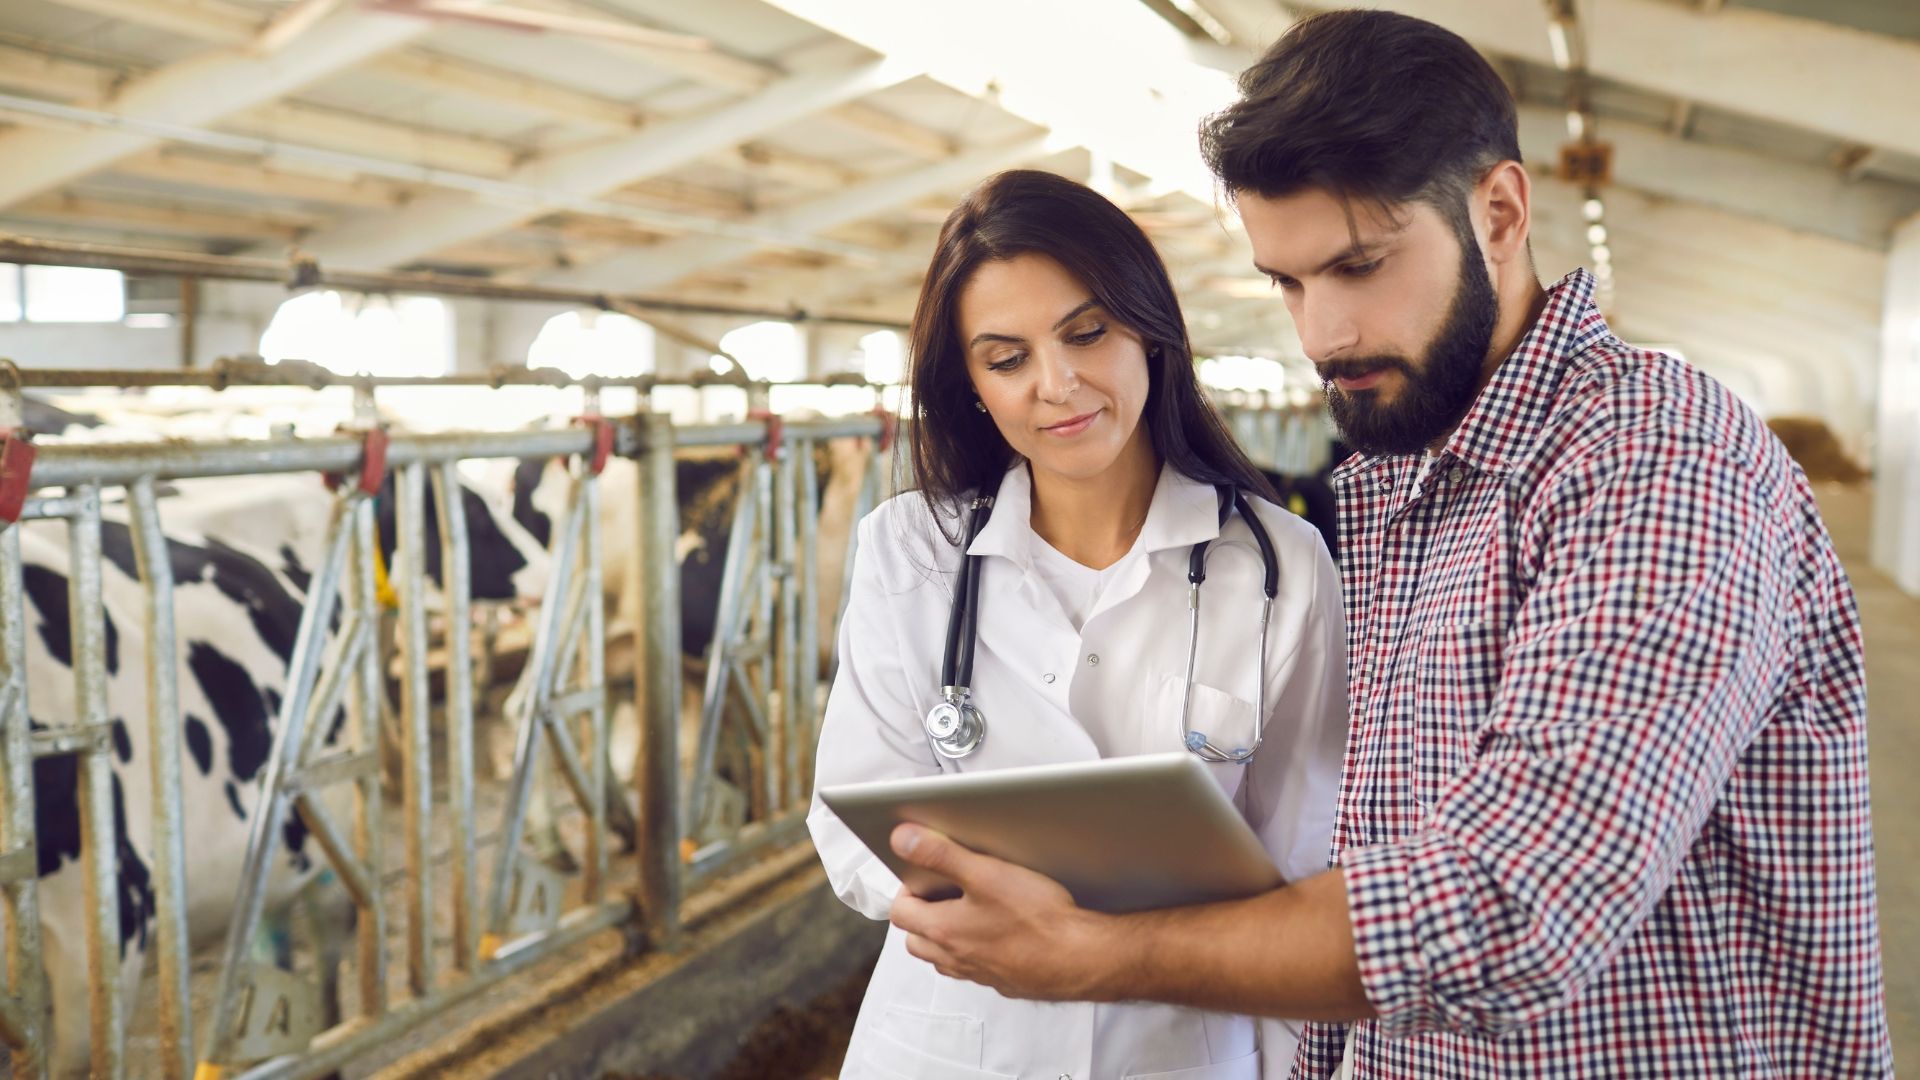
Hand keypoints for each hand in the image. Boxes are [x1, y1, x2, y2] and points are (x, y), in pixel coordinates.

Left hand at [886, 823, 1124, 1000]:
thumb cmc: (1037, 919)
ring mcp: (979, 973)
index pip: (901, 913)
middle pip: (916, 940)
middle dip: (921, 916)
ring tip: (968, 910)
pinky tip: (999, 932)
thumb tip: (902, 840)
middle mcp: (956, 958)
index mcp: (943, 931)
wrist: (1080, 958)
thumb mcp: (986, 873)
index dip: (907, 890)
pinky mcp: (1004, 980)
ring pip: (944, 958)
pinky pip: (975, 968)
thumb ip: (941, 855)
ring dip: (945, 937)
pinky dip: (975, 951)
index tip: (923, 875)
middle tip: (941, 892)